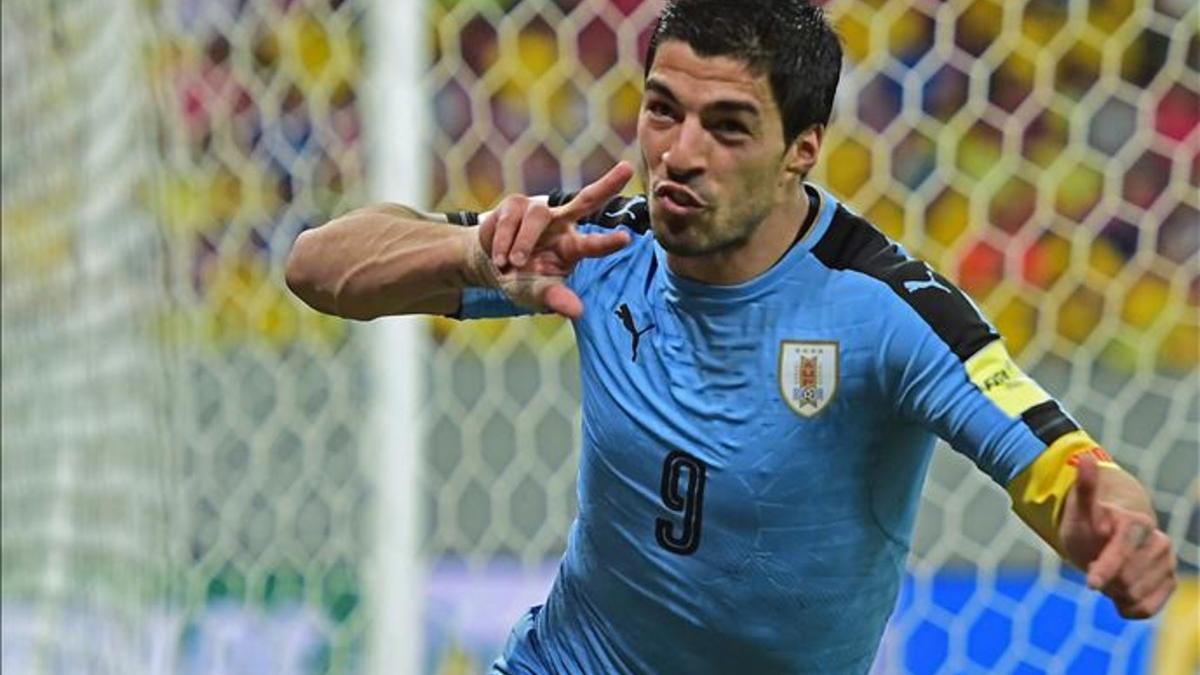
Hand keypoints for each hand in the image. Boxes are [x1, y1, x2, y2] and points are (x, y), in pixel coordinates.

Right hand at [471, 162, 634, 318]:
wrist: (490, 264)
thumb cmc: (522, 280)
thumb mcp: (537, 294)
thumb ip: (556, 299)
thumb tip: (577, 312)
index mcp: (572, 247)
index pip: (593, 244)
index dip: (608, 242)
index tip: (627, 238)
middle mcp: (562, 224)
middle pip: (586, 200)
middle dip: (607, 185)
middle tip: (627, 169)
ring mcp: (539, 210)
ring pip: (537, 218)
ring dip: (523, 244)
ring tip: (511, 264)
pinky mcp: (515, 204)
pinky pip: (511, 220)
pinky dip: (503, 243)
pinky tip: (500, 258)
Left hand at [1059, 454, 1176, 618]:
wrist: (1107, 538)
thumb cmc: (1090, 524)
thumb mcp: (1079, 510)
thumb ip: (1084, 488)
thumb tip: (1085, 458)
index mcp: (1137, 522)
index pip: (1124, 550)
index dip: (1107, 568)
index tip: (1091, 584)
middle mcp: (1158, 542)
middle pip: (1127, 579)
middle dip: (1105, 579)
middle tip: (1094, 566)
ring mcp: (1167, 563)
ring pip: (1136, 595)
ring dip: (1113, 592)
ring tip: (1107, 575)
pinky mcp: (1170, 582)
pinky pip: (1146, 609)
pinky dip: (1127, 607)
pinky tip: (1118, 595)